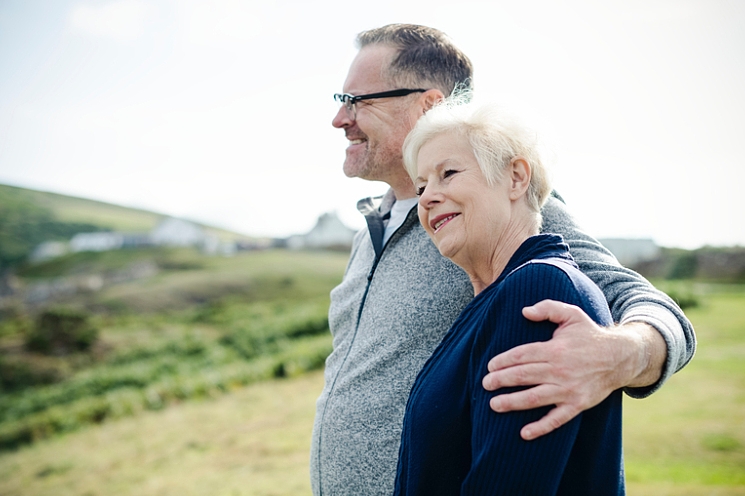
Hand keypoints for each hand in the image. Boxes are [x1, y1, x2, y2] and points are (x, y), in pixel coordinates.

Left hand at [481, 299, 662, 440]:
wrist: (620, 357)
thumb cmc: (590, 335)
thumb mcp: (572, 314)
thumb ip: (548, 308)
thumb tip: (525, 311)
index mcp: (555, 349)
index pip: (522, 355)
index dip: (503, 361)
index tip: (490, 366)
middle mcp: (559, 370)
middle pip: (523, 376)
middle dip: (500, 381)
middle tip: (485, 384)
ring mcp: (568, 389)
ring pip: (534, 398)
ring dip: (512, 402)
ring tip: (493, 405)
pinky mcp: (577, 405)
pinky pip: (557, 419)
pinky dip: (540, 427)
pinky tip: (524, 433)